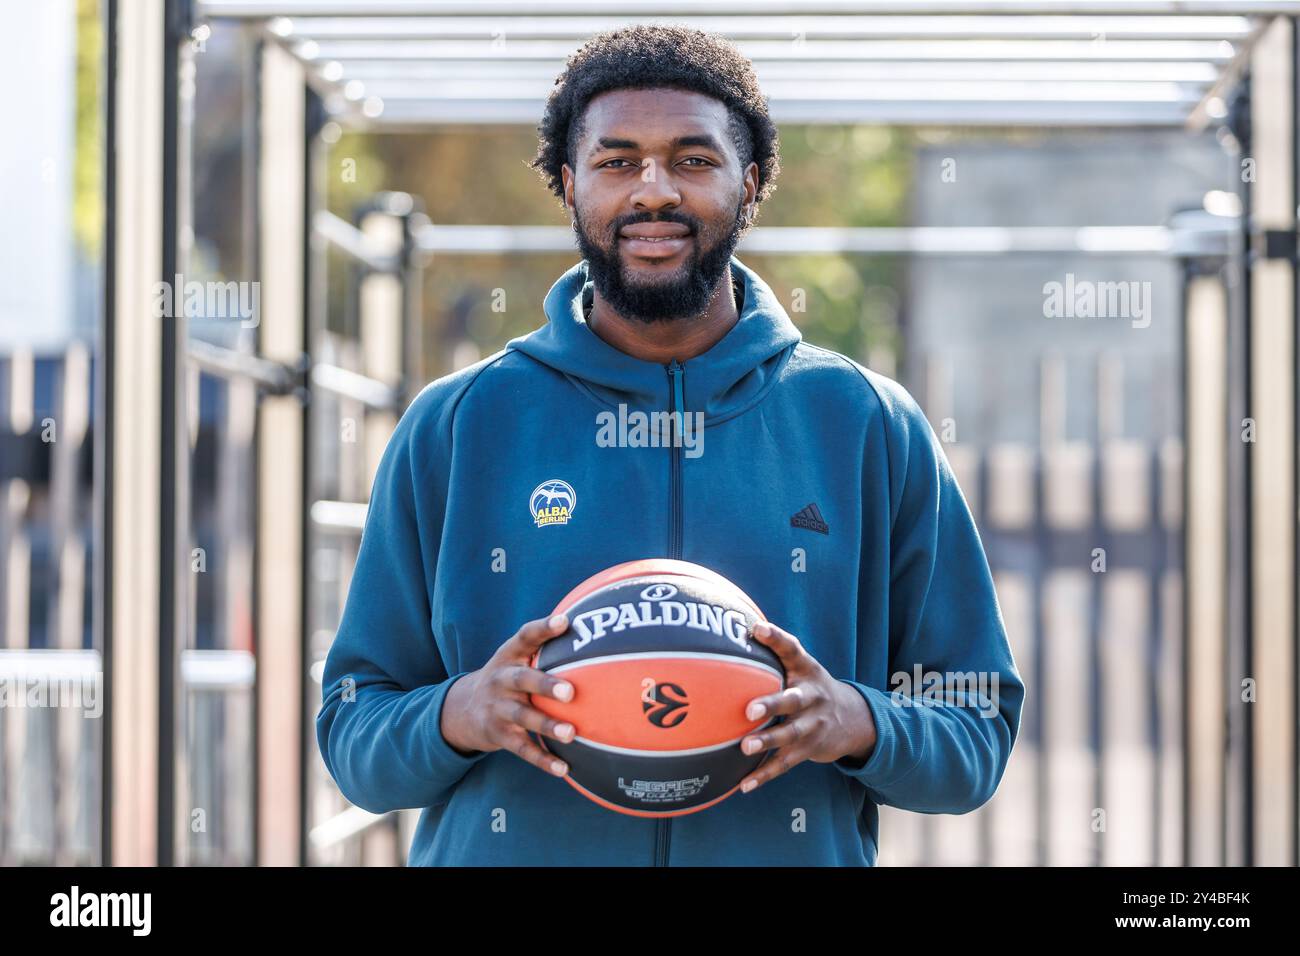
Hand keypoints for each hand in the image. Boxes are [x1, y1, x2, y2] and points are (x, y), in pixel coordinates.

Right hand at [440, 613, 576, 777]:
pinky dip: (543, 760)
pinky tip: (563, 768)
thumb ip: (544, 646)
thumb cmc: (507, 678)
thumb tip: (593, 634)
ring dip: (547, 725)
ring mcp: (497, 708)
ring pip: (523, 716)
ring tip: (571, 732)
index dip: (543, 628)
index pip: (524, 636)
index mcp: (508, 655)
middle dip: (545, 684)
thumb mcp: (516, 658)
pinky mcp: (499, 735)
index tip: (564, 621)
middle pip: (522, 679)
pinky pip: (522, 749)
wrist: (462, 710)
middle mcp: (500, 679)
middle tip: (571, 691)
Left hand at [737, 620, 875, 792]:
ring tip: (744, 746)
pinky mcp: (808, 749)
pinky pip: (784, 763)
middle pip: (792, 700)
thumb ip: (775, 652)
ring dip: (767, 741)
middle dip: (771, 704)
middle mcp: (812, 697)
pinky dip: (764, 775)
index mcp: (807, 671)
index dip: (776, 638)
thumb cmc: (811, 687)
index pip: (792, 649)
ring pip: (789, 735)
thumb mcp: (802, 667)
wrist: (854, 719)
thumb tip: (735, 628)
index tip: (756, 628)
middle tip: (749, 710)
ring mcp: (812, 725)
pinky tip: (743, 785)